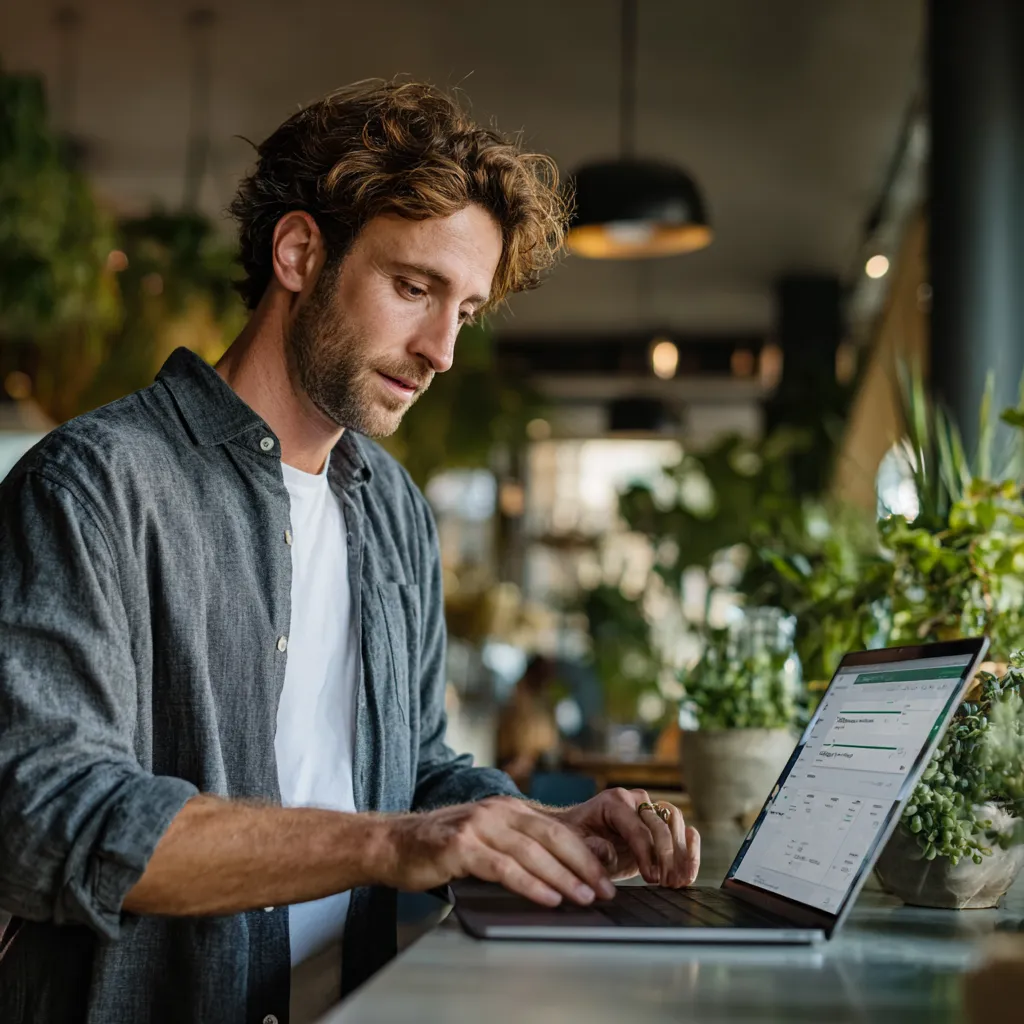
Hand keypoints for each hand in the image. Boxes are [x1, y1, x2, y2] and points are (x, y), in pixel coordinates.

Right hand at [376, 797, 617, 906]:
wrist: (392, 844)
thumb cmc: (440, 848)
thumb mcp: (484, 838)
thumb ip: (516, 846)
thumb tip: (560, 872)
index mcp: (507, 808)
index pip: (557, 829)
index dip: (585, 853)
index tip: (606, 876)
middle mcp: (496, 811)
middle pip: (552, 837)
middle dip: (583, 865)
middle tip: (605, 889)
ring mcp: (478, 826)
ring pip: (531, 852)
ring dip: (563, 877)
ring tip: (584, 897)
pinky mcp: (460, 846)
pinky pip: (503, 867)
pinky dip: (530, 884)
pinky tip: (547, 898)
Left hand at [553, 788, 699, 887]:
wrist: (578, 834)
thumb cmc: (575, 838)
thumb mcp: (574, 844)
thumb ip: (589, 848)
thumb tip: (608, 853)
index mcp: (614, 801)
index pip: (637, 828)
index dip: (647, 854)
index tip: (651, 878)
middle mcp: (634, 801)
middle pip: (661, 823)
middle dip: (667, 855)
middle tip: (667, 882)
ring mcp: (648, 811)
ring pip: (675, 822)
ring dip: (681, 853)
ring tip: (677, 881)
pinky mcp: (657, 826)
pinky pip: (681, 831)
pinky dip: (689, 850)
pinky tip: (689, 871)